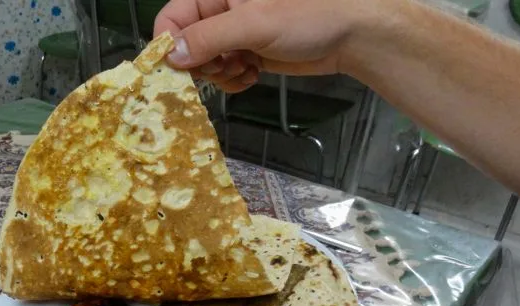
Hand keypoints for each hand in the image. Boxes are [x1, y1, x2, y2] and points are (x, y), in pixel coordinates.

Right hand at [154, 0, 375, 91]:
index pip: (172, 17)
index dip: (170, 44)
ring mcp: (235, 33)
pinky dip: (234, 80)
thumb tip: (169, 55)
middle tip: (224, 67)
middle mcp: (222, 11)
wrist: (350, 35)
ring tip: (244, 70)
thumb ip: (207, 38)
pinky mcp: (249, 53)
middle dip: (201, 63)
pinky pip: (225, 72)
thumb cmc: (307, 16)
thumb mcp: (253, 24)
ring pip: (205, 63)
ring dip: (220, 74)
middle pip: (186, 44)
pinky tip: (252, 75)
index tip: (179, 70)